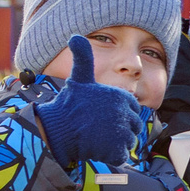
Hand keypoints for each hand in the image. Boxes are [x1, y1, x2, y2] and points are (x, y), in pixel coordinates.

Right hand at [39, 36, 144, 170]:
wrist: (56, 129)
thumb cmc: (69, 105)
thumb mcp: (78, 78)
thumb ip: (83, 58)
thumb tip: (75, 36)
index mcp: (120, 96)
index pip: (132, 108)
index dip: (119, 113)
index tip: (103, 115)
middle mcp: (124, 113)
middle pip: (133, 126)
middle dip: (119, 129)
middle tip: (99, 128)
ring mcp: (121, 132)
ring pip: (128, 141)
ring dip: (115, 142)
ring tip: (98, 136)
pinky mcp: (116, 150)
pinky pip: (122, 155)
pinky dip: (112, 154)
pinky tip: (98, 147)